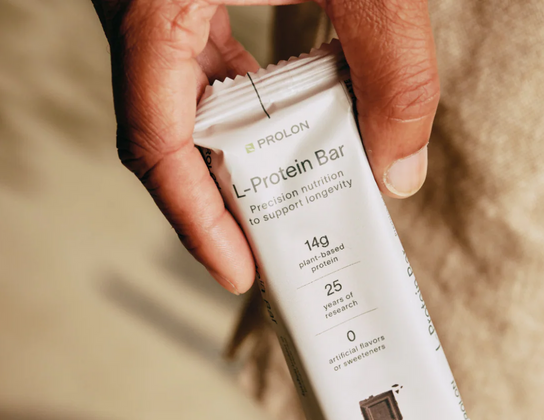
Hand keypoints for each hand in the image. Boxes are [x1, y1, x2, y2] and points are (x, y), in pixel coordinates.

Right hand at [91, 0, 438, 292]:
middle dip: (219, 200)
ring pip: (183, 103)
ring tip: (287, 197)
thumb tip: (401, 168)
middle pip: (166, 135)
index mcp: (156, 0)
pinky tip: (290, 117)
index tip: (238, 269)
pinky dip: (247, 103)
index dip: (192, 217)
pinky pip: (203, 63)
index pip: (153, 139)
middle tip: (272, 248)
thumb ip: (395, 66)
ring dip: (236, 155)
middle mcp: (142, 5)